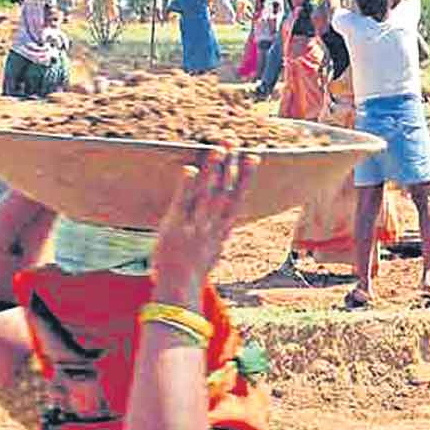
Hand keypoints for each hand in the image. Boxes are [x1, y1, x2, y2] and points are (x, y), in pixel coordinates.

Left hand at [150, 149, 254, 299]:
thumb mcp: (214, 251)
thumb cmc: (193, 272)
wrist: (179, 289)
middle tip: (235, 140)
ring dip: (215, 169)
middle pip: (226, 189)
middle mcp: (213, 224)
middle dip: (232, 164)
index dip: (246, 175)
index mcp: (223, 229)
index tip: (254, 155)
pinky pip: (183, 203)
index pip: (238, 197)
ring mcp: (196, 225)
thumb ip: (220, 234)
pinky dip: (188, 186)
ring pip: (209, 193)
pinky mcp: (175, 227)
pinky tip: (191, 169)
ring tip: (218, 147)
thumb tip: (227, 224)